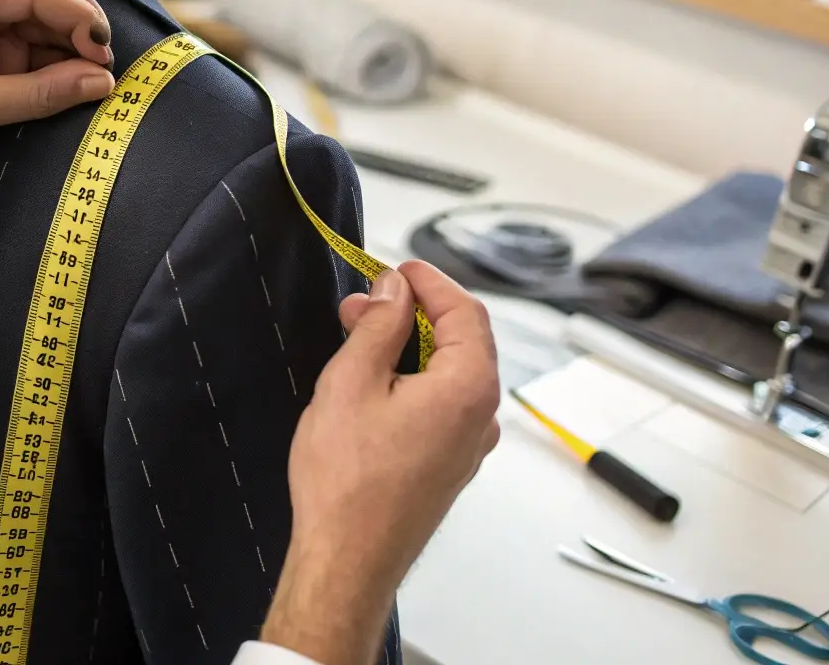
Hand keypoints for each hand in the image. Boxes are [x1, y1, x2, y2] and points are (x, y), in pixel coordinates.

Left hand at [0, 0, 115, 176]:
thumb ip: (38, 94)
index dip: (76, 14)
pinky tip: (68, 76)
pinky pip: (20, 31)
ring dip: (66, 38)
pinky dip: (47, 52)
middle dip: (77, 20)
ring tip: (92, 75)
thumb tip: (100, 84)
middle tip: (105, 63)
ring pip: (34, 7)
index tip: (104, 52)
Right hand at [264, 262, 500, 664]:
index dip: (429, 281)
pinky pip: (442, 404)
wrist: (347, 559)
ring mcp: (469, 444)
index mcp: (468, 387)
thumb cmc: (346, 476)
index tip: (395, 268)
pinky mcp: (450, 464)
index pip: (464, 311)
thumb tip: (396, 290)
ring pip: (449, 373)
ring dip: (410, 346)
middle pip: (462, 340)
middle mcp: (482, 415)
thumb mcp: (352, 381)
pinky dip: (413, 379)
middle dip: (414, 312)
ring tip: (357, 340)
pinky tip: (372, 382)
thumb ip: (380, 326)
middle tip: (361, 305)